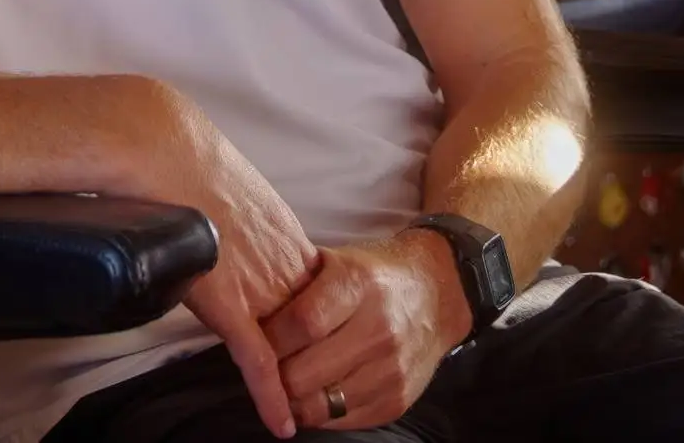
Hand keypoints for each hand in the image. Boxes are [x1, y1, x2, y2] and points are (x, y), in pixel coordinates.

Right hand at [126, 82, 320, 437]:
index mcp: (288, 241)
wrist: (167, 152)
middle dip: (318, 367)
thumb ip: (246, 228)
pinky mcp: (230, 303)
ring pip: (290, 351)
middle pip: (313, 331)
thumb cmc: (190, 163)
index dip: (321, 332)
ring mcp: (260, 287)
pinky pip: (256, 360)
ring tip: (306, 415)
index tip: (325, 353)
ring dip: (297, 386)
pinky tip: (280, 423)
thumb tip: (233, 239)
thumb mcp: (238, 196)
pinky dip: (270, 395)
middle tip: (320, 398)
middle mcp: (284, 268)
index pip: (317, 300)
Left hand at [262, 231, 466, 430]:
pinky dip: (318, 413)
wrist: (436, 295)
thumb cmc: (373, 275)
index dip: (268, 339)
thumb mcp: (336, 261)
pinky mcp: (397, 400)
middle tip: (262, 367)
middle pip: (305, 373)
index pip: (301, 324)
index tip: (253, 340)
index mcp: (359, 285)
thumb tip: (246, 308)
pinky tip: (310, 394)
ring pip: (319, 405)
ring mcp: (391, 369)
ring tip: (282, 383)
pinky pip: (341, 421)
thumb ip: (295, 282)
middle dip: (273, 375)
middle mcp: (379, 329)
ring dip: (291, 399)